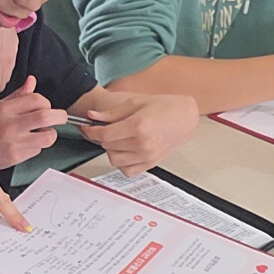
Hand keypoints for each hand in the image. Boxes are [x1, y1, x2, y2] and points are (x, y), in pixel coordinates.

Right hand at [0, 76, 63, 170]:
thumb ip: (18, 96)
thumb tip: (32, 82)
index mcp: (5, 109)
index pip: (37, 99)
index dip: (46, 103)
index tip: (45, 107)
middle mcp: (10, 125)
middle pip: (47, 116)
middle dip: (60, 116)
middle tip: (61, 118)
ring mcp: (14, 143)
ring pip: (47, 137)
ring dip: (49, 134)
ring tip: (41, 132)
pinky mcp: (15, 157)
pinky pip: (37, 150)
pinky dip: (36, 147)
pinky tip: (26, 144)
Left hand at [78, 93, 199, 176]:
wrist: (185, 117)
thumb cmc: (165, 107)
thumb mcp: (136, 102)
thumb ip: (112, 113)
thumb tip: (93, 116)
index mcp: (138, 126)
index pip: (104, 134)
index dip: (91, 130)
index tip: (88, 127)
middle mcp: (143, 143)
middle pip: (108, 146)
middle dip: (102, 137)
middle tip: (106, 128)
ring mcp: (148, 155)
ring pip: (115, 160)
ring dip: (111, 150)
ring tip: (117, 139)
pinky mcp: (151, 163)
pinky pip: (127, 170)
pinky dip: (122, 162)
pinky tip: (125, 151)